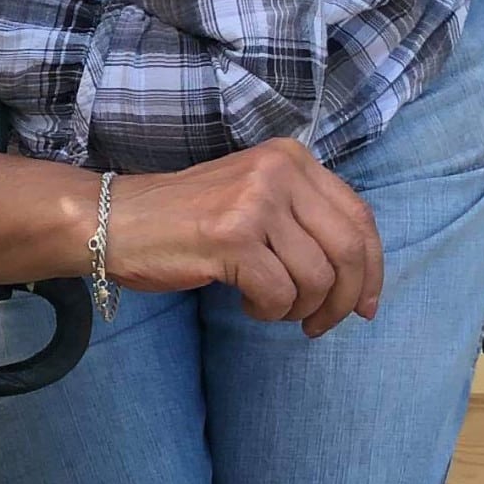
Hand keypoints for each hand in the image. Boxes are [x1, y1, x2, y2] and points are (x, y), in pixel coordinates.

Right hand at [110, 140, 383, 334]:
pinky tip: (247, 304)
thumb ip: (302, 218)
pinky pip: (278, 292)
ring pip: (317, 278)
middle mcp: (280, 172)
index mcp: (292, 159)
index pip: (360, 218)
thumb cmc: (182, 219)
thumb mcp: (253, 199)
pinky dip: (268, 310)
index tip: (365, 306)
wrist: (112, 221)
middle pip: (349, 250)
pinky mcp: (232, 237)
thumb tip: (357, 276)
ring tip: (270, 309)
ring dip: (298, 308)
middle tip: (320, 325)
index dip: (372, 270)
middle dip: (343, 300)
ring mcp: (256, 202)